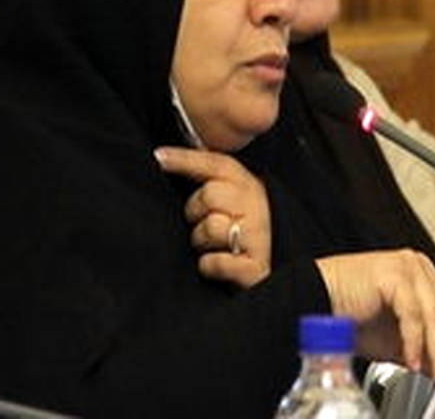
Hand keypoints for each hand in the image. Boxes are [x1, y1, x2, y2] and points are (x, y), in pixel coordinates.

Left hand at [155, 146, 271, 287]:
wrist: (275, 278)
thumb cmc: (242, 234)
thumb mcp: (233, 200)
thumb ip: (210, 180)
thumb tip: (167, 157)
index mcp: (249, 186)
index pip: (217, 165)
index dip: (186, 159)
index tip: (160, 157)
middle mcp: (256, 207)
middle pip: (210, 195)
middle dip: (195, 211)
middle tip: (201, 222)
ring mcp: (258, 236)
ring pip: (211, 227)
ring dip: (201, 241)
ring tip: (210, 246)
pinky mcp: (256, 266)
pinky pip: (217, 262)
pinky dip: (210, 265)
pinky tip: (215, 263)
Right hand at [315, 249, 434, 375]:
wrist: (313, 304)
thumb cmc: (349, 316)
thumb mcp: (396, 337)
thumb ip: (422, 345)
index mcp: (422, 275)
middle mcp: (418, 266)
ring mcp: (407, 266)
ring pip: (434, 314)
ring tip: (434, 372)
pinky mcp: (393, 273)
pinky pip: (413, 313)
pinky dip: (414, 341)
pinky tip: (411, 361)